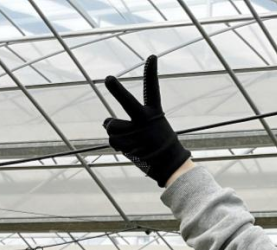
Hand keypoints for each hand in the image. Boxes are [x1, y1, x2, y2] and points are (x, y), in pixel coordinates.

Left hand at [103, 55, 190, 187]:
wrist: (171, 166)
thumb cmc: (162, 145)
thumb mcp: (154, 127)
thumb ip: (132, 120)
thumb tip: (104, 123)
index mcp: (154, 113)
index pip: (152, 88)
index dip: (150, 72)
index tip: (151, 57)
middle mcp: (144, 120)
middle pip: (127, 102)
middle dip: (117, 90)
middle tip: (109, 79)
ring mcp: (134, 133)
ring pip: (111, 125)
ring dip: (117, 132)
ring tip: (132, 141)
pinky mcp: (124, 145)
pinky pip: (112, 139)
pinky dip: (118, 144)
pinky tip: (131, 149)